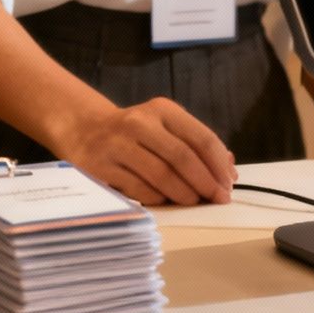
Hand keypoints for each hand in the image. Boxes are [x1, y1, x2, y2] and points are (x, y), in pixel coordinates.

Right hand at [55, 97, 236, 205]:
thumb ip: (196, 145)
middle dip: (205, 182)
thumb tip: (229, 171)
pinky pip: (139, 190)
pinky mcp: (100, 167)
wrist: (84, 129)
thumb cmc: (135, 133)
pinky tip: (168, 203)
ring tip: (195, 202)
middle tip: (217, 198)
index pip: (200, 138)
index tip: (229, 184)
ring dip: (184, 194)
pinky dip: (159, 199)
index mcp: (161, 110)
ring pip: (161, 176)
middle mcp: (138, 123)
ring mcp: (117, 145)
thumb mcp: (164, 127)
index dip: (219, 164)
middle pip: (182, 158)